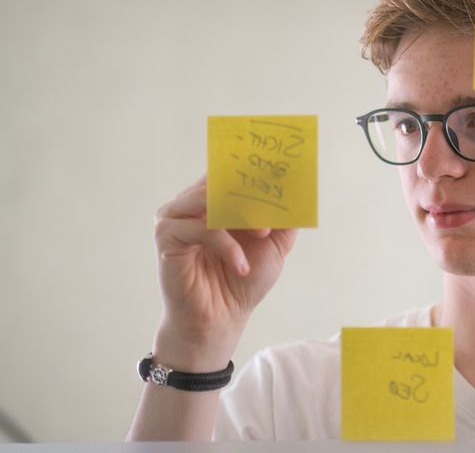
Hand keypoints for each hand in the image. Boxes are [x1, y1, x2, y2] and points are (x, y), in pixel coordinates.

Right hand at [152, 176, 296, 366]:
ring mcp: (176, 215)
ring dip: (243, 214)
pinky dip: (228, 245)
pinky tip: (241, 265)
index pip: (233, 168)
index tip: (284, 164)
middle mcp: (192, 200)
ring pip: (212, 197)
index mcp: (216, 197)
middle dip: (255, 189)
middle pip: (224, 178)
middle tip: (277, 199)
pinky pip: (202, 228)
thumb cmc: (245, 279)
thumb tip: (300, 188)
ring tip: (263, 234)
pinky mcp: (166, 235)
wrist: (222, 317)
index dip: (257, 165)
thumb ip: (285, 216)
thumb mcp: (275, 243)